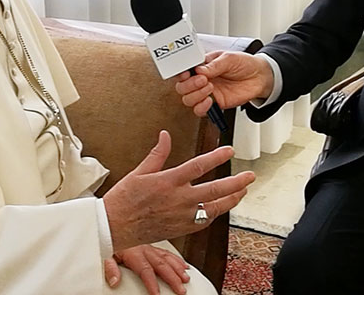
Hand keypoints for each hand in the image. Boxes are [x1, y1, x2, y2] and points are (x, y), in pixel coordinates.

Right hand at [102, 130, 255, 252]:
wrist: (113, 227)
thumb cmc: (124, 199)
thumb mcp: (139, 171)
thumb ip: (157, 153)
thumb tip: (165, 134)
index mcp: (168, 182)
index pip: (199, 166)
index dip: (217, 157)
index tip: (230, 150)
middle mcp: (178, 200)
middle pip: (214, 190)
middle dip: (236, 183)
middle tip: (250, 176)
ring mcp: (181, 216)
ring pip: (214, 208)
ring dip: (231, 199)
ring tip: (242, 191)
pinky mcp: (180, 229)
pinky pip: (204, 221)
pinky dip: (215, 213)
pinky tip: (222, 207)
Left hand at [104, 244, 190, 294]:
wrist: (110, 224)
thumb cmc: (108, 239)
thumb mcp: (104, 254)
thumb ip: (109, 268)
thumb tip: (114, 281)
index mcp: (133, 252)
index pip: (145, 270)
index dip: (152, 283)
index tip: (157, 294)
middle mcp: (144, 249)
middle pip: (161, 265)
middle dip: (173, 278)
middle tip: (180, 289)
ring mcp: (149, 247)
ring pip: (167, 258)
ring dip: (178, 269)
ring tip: (185, 279)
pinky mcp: (152, 246)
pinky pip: (167, 252)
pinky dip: (177, 260)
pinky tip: (183, 265)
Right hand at [174, 51, 273, 115]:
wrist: (259, 76)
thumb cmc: (244, 64)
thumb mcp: (229, 58)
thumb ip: (213, 65)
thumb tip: (199, 70)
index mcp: (202, 66)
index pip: (183, 70)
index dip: (180, 73)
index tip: (186, 72)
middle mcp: (201, 80)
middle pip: (182, 87)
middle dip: (189, 84)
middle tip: (203, 79)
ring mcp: (207, 93)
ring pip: (188, 99)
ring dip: (196, 95)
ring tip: (210, 87)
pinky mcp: (215, 104)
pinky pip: (200, 110)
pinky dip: (201, 107)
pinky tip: (210, 101)